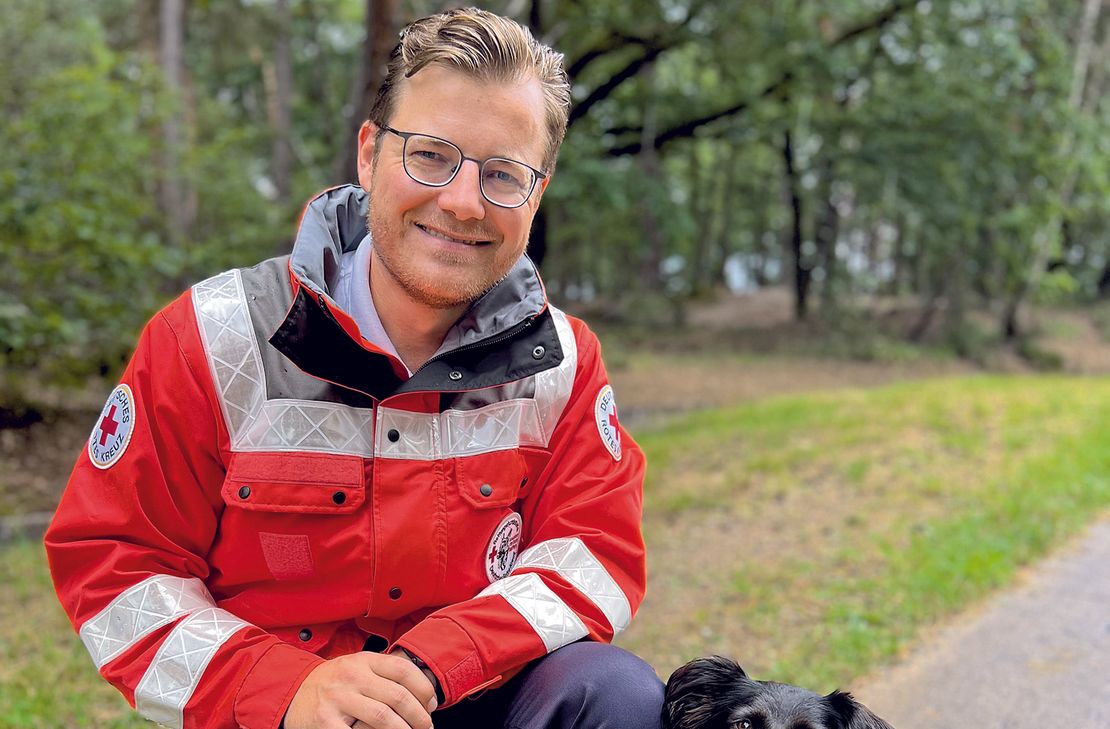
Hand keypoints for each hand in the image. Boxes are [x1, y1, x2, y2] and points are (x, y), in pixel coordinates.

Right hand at [283, 650, 436, 728]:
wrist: (291, 692)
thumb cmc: (331, 682)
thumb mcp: (356, 667)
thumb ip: (383, 673)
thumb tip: (423, 692)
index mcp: (363, 661)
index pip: (403, 670)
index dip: (424, 689)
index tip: (432, 704)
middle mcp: (351, 676)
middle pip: (398, 696)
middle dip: (419, 715)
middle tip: (427, 726)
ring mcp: (338, 699)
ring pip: (383, 717)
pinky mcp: (326, 722)